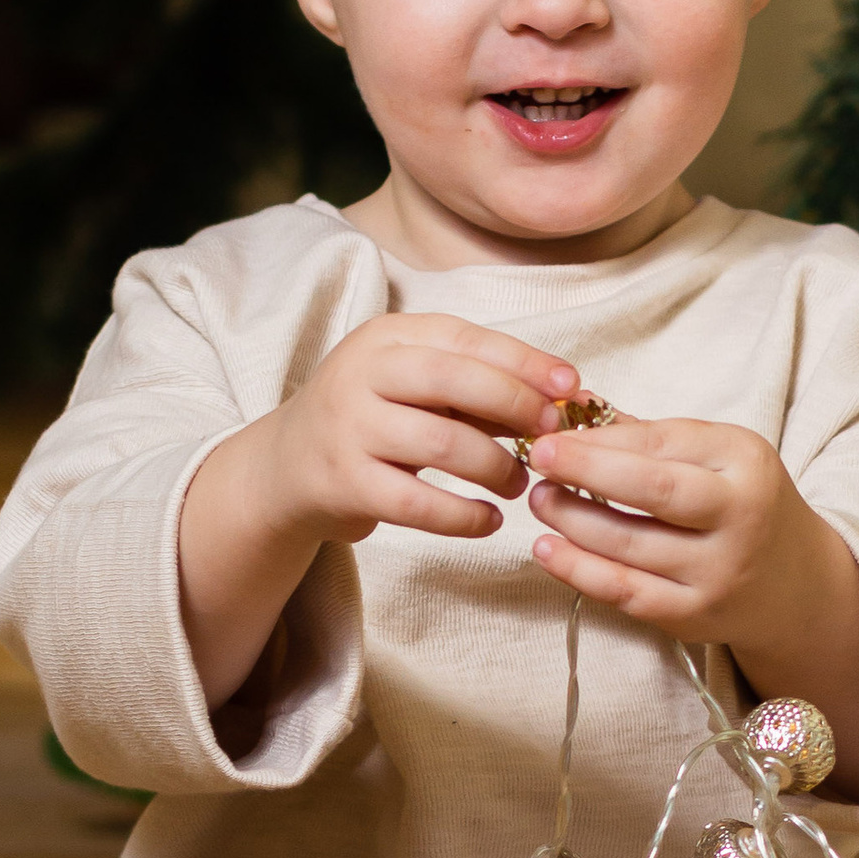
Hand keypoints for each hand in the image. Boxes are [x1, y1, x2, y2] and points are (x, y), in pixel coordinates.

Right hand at [178, 312, 577, 710]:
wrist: (287, 466)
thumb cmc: (372, 418)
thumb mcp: (413, 385)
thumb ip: (474, 386)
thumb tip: (560, 398)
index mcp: (386, 337)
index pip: (466, 339)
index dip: (525, 362)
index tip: (571, 385)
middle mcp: (362, 374)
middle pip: (455, 380)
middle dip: (516, 406)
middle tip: (552, 436)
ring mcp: (350, 428)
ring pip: (442, 443)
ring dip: (496, 467)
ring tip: (518, 483)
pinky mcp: (346, 484)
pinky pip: (420, 504)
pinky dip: (465, 516)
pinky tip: (488, 520)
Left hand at [525, 414, 858, 805]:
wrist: (796, 584)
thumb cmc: (743, 504)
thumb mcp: (719, 457)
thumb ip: (651, 437)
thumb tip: (572, 410)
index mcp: (747, 463)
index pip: (664, 444)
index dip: (602, 438)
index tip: (552, 430)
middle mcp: (741, 517)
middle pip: (654, 490)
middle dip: (586, 470)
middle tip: (537, 459)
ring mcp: (719, 572)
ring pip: (630, 545)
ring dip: (572, 519)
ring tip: (538, 499)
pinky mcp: (695, 616)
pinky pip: (626, 593)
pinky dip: (579, 570)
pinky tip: (548, 549)